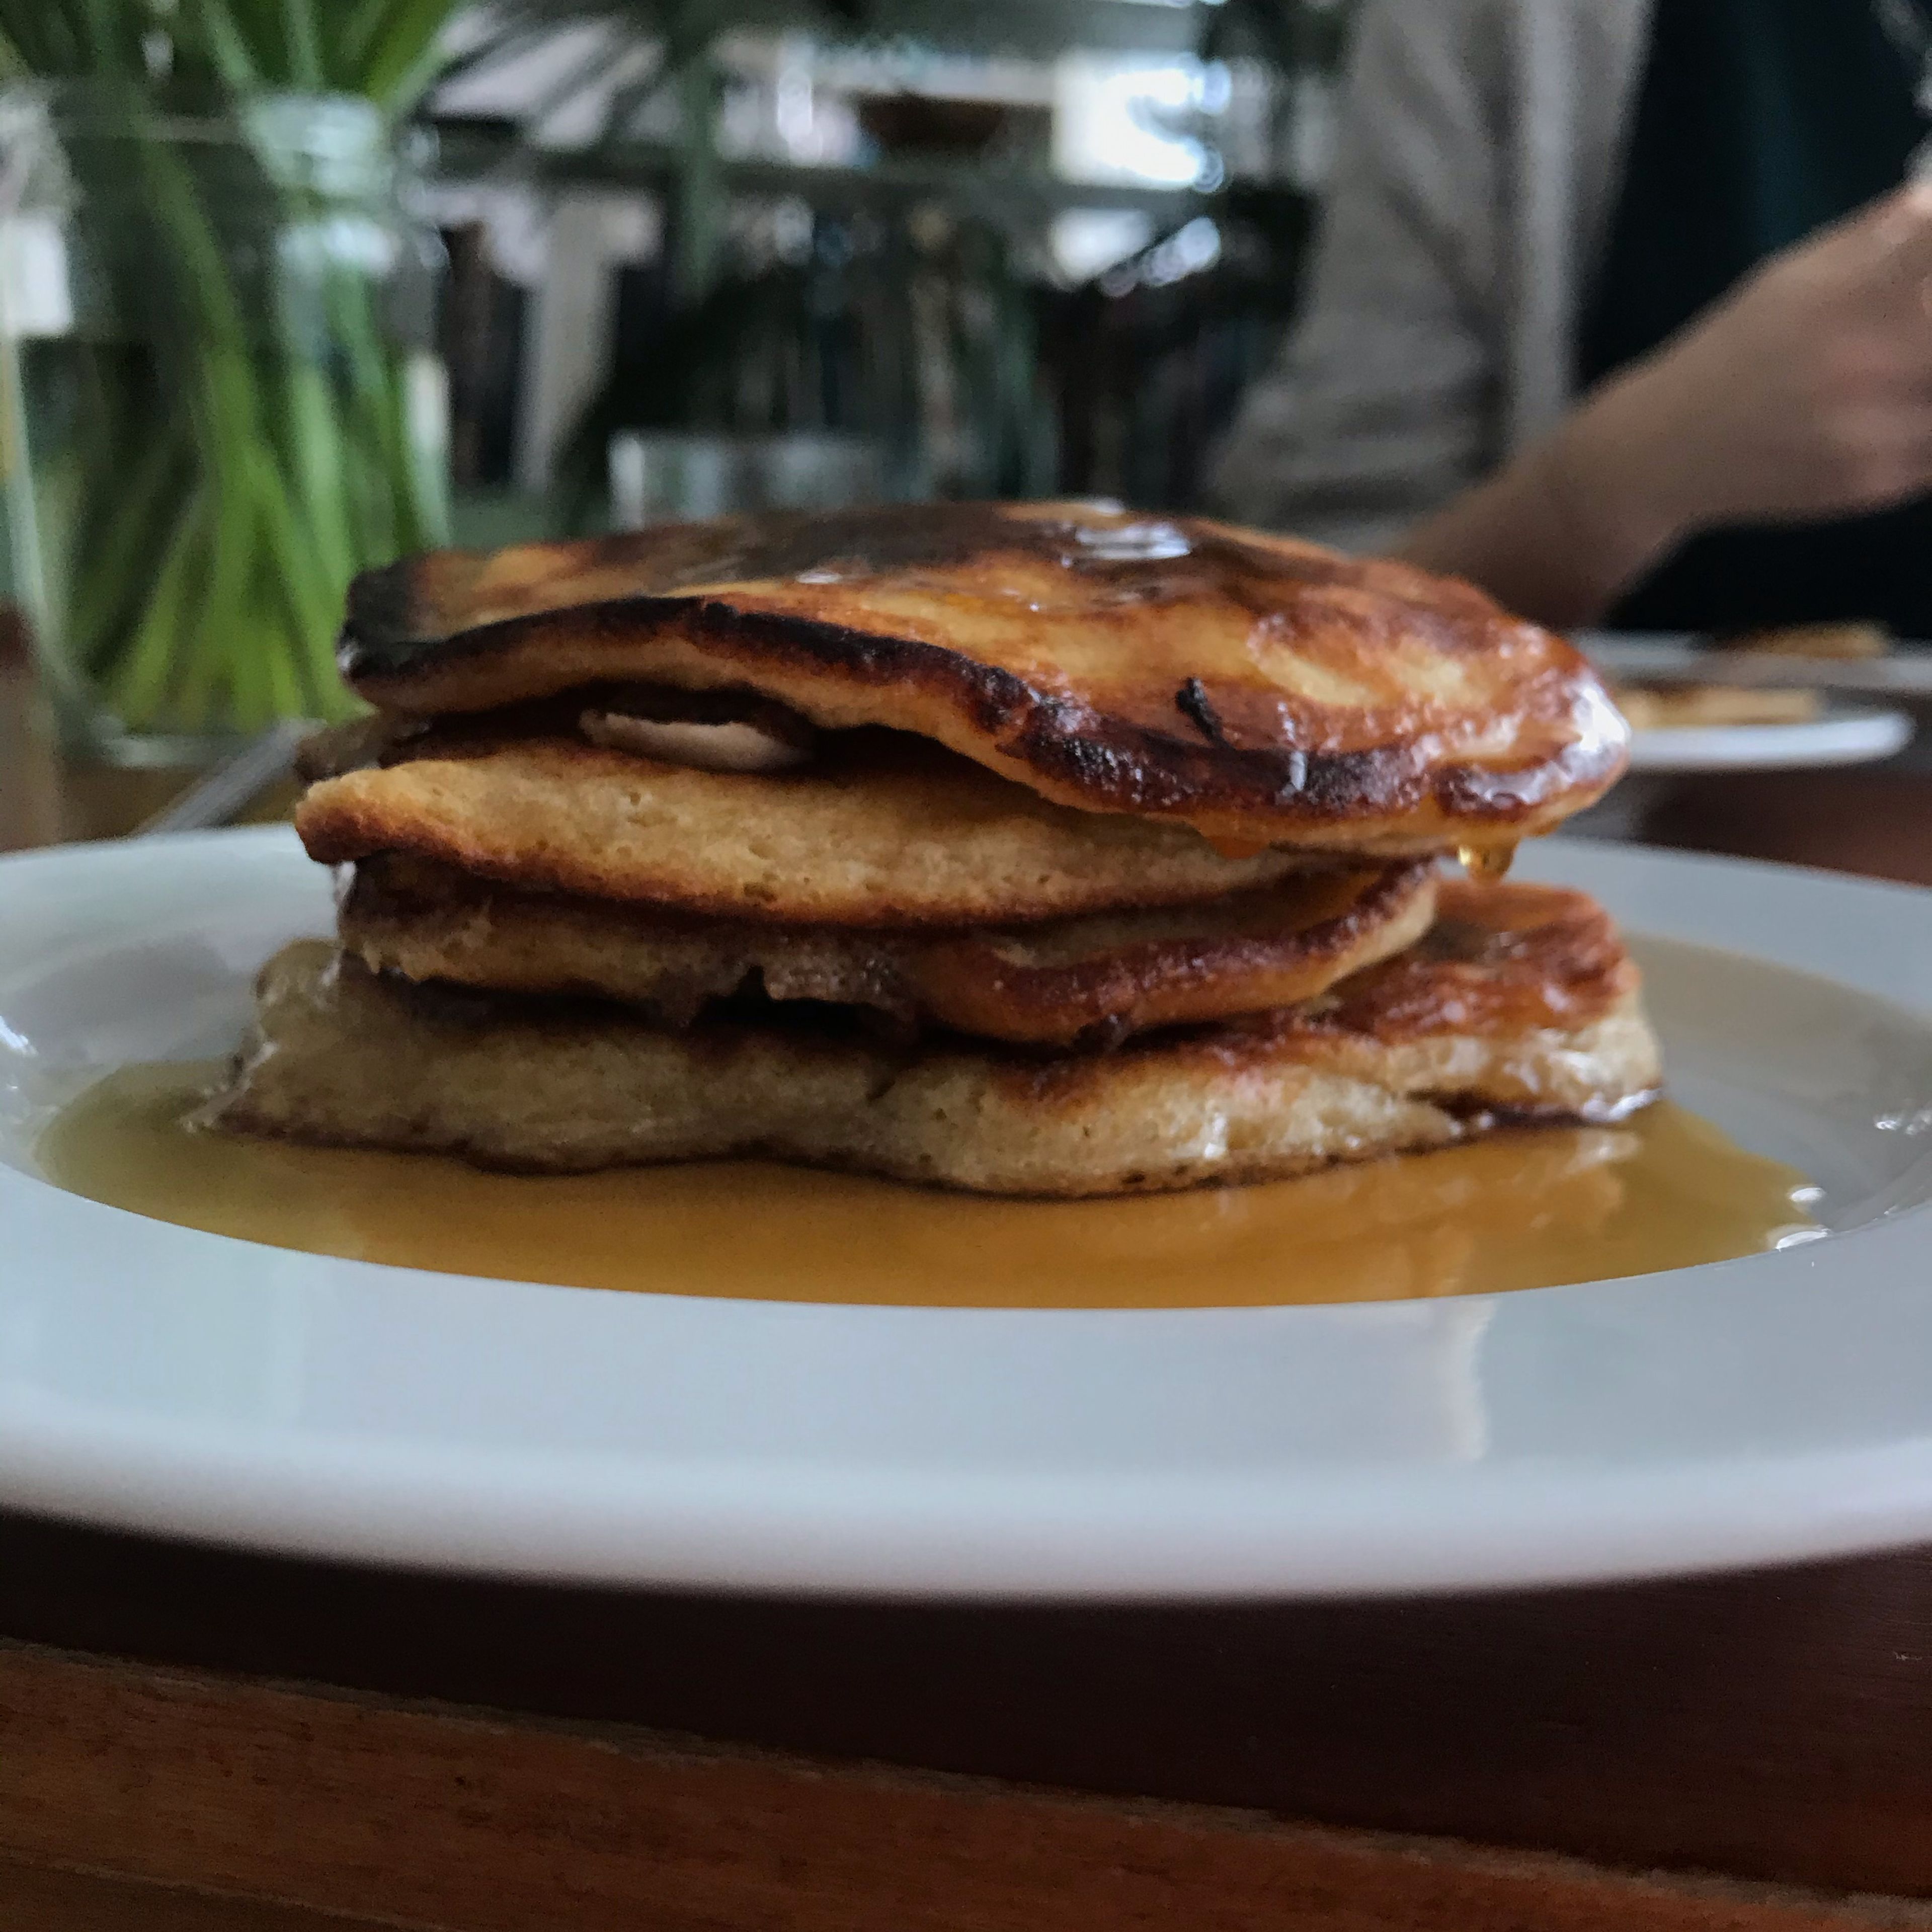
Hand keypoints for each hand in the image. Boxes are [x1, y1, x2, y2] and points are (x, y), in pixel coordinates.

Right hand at [1399, 183, 1931, 626]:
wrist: (1665, 454)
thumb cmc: (1733, 352)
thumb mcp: (1790, 277)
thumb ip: (1873, 236)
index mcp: (1846, 295)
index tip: (1928, 263)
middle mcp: (1865, 361)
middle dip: (1929, 327)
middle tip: (1912, 337)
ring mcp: (1873, 430)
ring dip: (1928, 384)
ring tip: (1901, 377)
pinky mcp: (1874, 483)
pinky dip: (1928, 430)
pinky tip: (1900, 419)